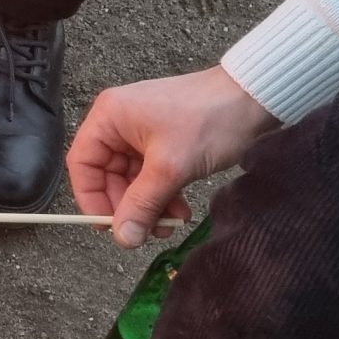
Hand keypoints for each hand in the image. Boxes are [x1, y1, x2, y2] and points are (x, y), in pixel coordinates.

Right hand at [66, 66, 278, 247]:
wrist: (256, 98)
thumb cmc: (209, 121)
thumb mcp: (170, 167)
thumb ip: (142, 204)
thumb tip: (123, 239)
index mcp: (109, 117)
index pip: (82, 164)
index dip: (91, 198)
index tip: (110, 227)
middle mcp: (119, 122)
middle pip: (107, 175)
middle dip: (129, 205)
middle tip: (150, 230)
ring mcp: (142, 131)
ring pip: (132, 179)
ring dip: (149, 204)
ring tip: (174, 222)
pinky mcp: (164, 140)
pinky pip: (152, 175)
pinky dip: (163, 194)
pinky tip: (181, 209)